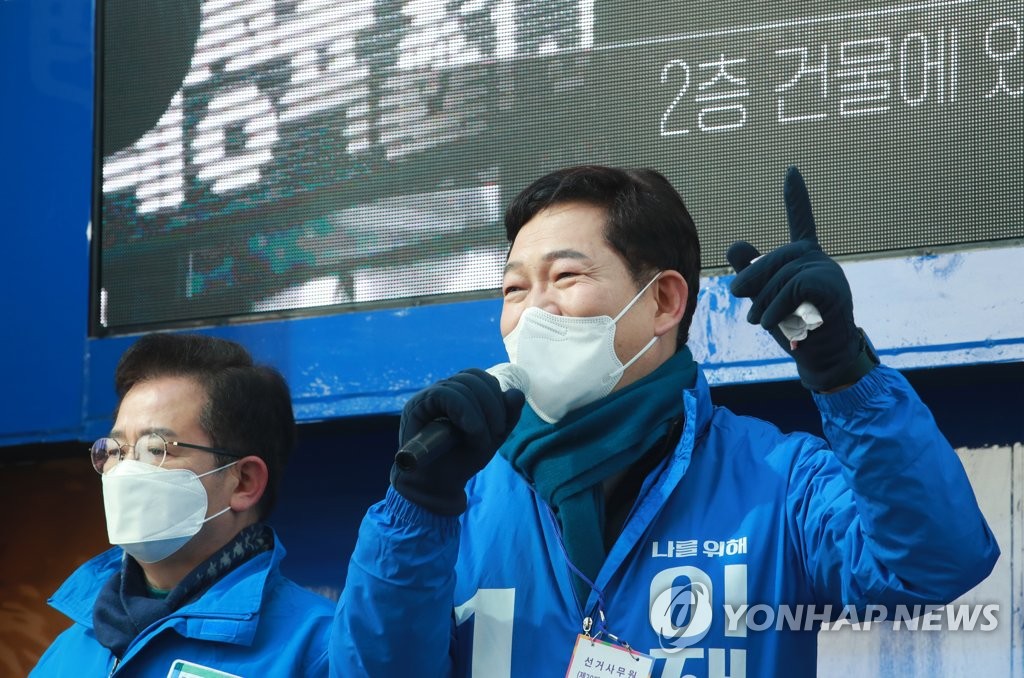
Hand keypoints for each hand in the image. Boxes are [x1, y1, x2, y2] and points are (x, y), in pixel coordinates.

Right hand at [391, 368, 524, 514]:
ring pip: (461, 385)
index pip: (481, 378)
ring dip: (480, 413)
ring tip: (481, 440)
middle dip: (493, 405)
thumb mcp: (492, 437)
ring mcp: (429, 396)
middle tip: (497, 433)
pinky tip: (472, 431)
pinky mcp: (417, 406)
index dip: (497, 395)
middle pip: (473, 377)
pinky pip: (445, 395)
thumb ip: (506, 416)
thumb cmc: (462, 460)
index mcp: (462, 393)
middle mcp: (444, 390)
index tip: (502, 425)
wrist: (438, 485)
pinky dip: (465, 412)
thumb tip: (516, 393)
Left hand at [726, 166, 875, 390]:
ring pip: (780, 276)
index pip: (801, 220)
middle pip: (773, 258)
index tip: (792, 171)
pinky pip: (791, 288)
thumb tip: (734, 246)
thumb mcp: (765, 298)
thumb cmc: (794, 328)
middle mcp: (817, 258)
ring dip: (763, 303)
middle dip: (752, 282)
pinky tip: (773, 322)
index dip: (796, 197)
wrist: (821, 357)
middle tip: (742, 303)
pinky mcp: (830, 285)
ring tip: (760, 321)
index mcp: (805, 257)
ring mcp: (827, 269)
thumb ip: (751, 273)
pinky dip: (776, 308)